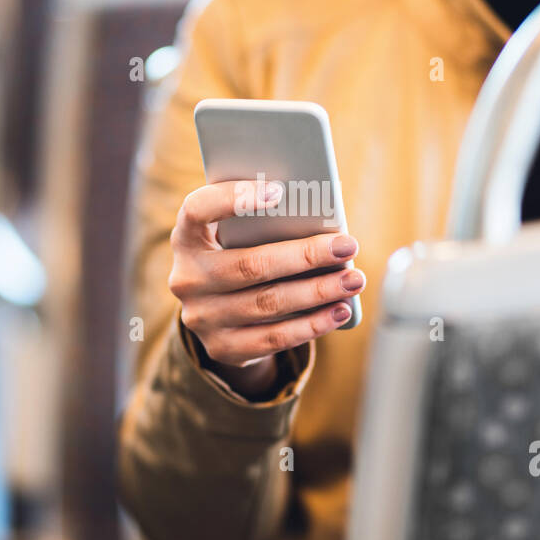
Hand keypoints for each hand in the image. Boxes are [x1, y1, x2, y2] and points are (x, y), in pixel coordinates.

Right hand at [167, 179, 365, 396]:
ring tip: (353, 280)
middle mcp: (187, 279)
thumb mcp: (237, 237)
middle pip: (250, 265)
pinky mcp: (222, 347)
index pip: (197, 210)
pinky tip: (339, 311)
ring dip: (318, 291)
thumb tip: (322, 215)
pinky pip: (274, 338)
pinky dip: (312, 324)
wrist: (218, 316)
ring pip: (268, 303)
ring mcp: (202, 317)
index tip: (279, 192)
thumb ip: (263, 223)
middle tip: (347, 246)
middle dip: (306, 255)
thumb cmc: (240, 256)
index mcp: (187, 238)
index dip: (233, 199)